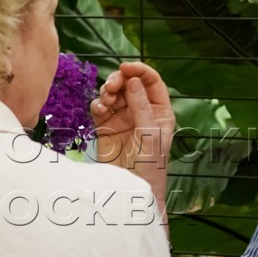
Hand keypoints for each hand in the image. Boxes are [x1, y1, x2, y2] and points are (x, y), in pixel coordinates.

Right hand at [90, 61, 174, 214]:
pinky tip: (100, 110)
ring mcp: (122, 118)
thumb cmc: (149, 166)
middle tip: (110, 87)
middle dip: (119, 81)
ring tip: (106, 102)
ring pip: (113, 94)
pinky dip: (98, 104)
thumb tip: (133, 80)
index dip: (139, 70)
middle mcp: (141, 111)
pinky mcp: (105, 127)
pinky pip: (100, 108)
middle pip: (129, 84)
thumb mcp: (149, 134)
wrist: (131, 189)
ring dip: (107, 92)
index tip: (125, 66)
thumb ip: (140, 106)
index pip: (151, 82)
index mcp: (159, 111)